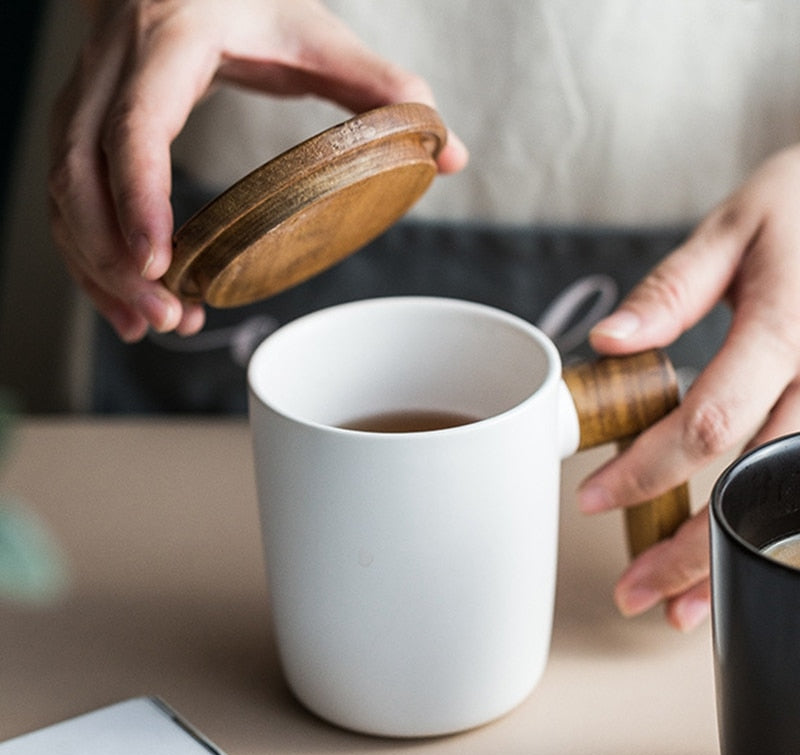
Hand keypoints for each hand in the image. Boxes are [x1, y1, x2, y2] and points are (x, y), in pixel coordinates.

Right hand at [49, 0, 467, 341]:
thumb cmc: (251, 1)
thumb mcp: (318, 36)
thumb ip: (384, 90)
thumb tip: (450, 153)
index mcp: (173, 40)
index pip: (138, 124)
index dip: (139, 195)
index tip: (162, 261)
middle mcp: (115, 67)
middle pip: (80, 171)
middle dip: (113, 255)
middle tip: (165, 316)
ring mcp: (89, 94)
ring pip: (62, 191)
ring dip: (97, 267)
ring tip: (149, 323)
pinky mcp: (84, 123)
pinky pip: (65, 196)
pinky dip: (89, 255)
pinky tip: (124, 301)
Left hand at [583, 143, 799, 630]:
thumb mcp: (737, 227)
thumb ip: (674, 290)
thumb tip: (608, 344)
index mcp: (790, 325)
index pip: (710, 420)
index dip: (649, 469)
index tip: (594, 498)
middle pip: (755, 482)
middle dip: (691, 547)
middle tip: (634, 590)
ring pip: (792, 500)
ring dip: (735, 561)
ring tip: (681, 608)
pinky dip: (778, 534)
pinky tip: (744, 562)